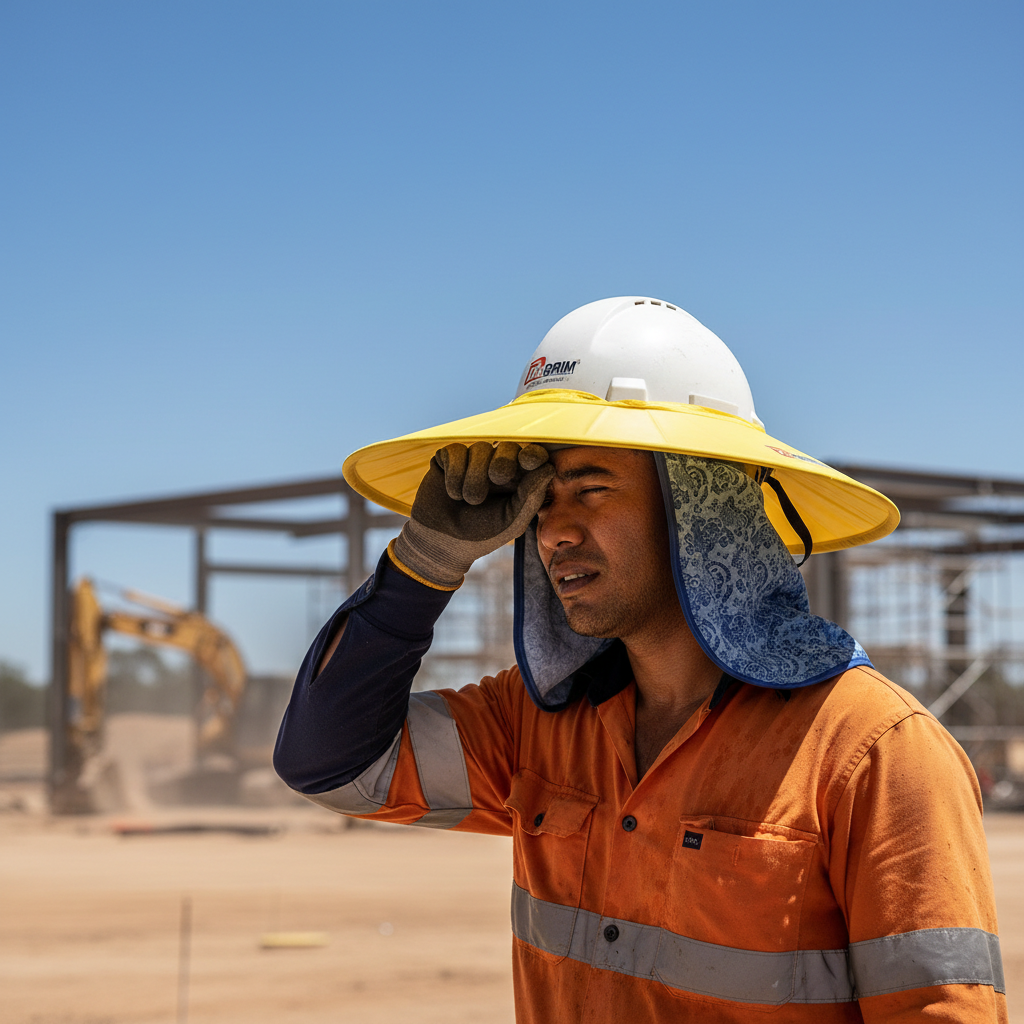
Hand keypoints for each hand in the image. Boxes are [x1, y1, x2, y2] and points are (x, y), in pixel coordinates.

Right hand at [392, 442, 553, 587]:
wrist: (442, 545)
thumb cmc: (481, 536)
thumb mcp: (511, 522)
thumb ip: (531, 497)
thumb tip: (548, 468)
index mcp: (517, 481)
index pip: (531, 457)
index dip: (532, 453)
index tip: (528, 460)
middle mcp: (496, 467)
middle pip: (507, 446)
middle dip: (504, 460)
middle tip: (497, 478)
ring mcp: (471, 461)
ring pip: (480, 448)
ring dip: (475, 477)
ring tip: (469, 500)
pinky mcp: (448, 460)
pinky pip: (455, 451)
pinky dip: (455, 474)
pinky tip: (453, 493)